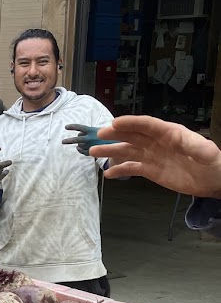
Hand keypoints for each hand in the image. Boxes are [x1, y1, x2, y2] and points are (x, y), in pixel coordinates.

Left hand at [62, 124, 116, 155]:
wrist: (118, 146)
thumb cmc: (111, 136)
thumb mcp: (101, 130)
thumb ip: (91, 131)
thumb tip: (81, 132)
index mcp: (91, 130)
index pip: (79, 127)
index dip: (72, 127)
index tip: (66, 127)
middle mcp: (89, 138)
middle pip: (75, 139)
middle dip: (68, 141)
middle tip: (63, 142)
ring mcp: (89, 146)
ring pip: (79, 145)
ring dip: (78, 144)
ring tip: (78, 145)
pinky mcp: (91, 153)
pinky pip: (82, 152)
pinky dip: (80, 150)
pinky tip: (80, 149)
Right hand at [88, 116, 220, 197]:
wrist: (213, 180)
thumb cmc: (213, 163)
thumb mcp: (207, 153)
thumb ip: (197, 147)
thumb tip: (189, 143)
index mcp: (169, 134)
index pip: (147, 125)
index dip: (131, 123)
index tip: (115, 123)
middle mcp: (157, 142)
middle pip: (132, 136)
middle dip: (115, 134)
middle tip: (99, 135)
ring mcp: (152, 156)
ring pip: (128, 151)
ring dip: (111, 151)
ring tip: (93, 153)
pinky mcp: (151, 170)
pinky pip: (132, 168)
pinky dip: (119, 170)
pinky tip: (108, 174)